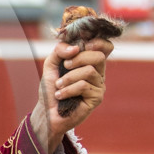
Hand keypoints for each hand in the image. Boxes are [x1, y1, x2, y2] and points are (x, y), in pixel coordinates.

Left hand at [30, 37, 111, 153]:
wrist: (47, 111)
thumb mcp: (51, 64)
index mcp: (90, 62)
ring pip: (89, 71)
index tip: (83, 45)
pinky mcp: (96, 98)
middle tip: (65, 66)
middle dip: (78, 59)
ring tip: (59, 86)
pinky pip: (84, 86)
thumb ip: (60, 50)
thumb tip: (75, 48)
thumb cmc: (51, 88)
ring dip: (68, 77)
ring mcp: (99, 86)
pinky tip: (61, 95)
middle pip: (99, 56)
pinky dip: (68, 89)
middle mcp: (98, 73)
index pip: (106, 47)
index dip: (99, 42)